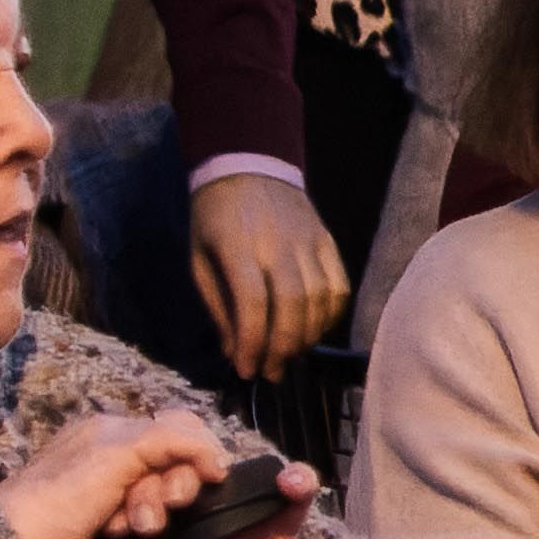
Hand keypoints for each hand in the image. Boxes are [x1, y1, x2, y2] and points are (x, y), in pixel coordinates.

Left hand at [0, 410, 228, 538]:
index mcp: (114, 427)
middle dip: (168, 489)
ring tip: (124, 530)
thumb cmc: (61, 498)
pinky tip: (114, 536)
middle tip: (147, 515)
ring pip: (157, 492)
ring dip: (149, 511)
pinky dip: (132, 526)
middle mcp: (111, 449)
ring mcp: (104, 484)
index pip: (181, 426)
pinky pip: (136, 515)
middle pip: (173, 462)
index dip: (199, 452)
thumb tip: (217, 460)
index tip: (207, 480)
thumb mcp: (116, 456)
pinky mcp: (98, 517)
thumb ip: (170, 441)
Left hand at [191, 174, 350, 381]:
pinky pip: (339, 287)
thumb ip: (218, 307)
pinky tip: (312, 331)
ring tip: (289, 355)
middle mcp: (277, 243)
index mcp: (237, 246)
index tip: (245, 369)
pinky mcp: (328, 242)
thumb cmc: (215, 219)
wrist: (248, 166)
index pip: (252, 302)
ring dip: (306, 337)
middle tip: (270, 372)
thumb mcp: (200, 260)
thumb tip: (234, 353)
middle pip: (291, 304)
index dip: (251, 343)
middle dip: (282, 347)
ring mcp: (308, 241)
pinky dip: (329, 317)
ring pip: (319, 299)